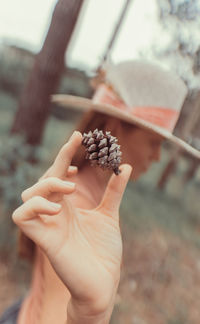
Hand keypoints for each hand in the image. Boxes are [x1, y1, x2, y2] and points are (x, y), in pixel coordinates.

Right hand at [12, 131, 131, 318]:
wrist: (104, 283)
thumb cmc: (104, 252)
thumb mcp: (110, 214)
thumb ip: (114, 191)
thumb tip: (126, 167)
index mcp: (69, 206)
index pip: (59, 173)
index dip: (65, 153)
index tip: (79, 136)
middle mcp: (55, 213)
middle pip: (43, 180)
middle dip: (56, 163)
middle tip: (74, 158)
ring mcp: (48, 225)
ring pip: (28, 195)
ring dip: (47, 185)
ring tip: (69, 189)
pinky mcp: (43, 239)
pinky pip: (22, 216)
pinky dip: (36, 206)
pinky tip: (57, 209)